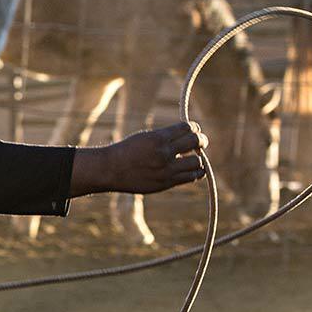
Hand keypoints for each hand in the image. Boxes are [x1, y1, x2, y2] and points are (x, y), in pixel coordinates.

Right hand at [71, 121, 208, 196]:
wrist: (110, 170)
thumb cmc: (127, 151)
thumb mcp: (145, 137)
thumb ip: (165, 137)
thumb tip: (188, 135)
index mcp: (157, 138)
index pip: (187, 128)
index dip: (193, 128)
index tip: (193, 130)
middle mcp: (163, 153)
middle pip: (196, 142)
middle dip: (201, 140)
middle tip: (200, 142)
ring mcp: (166, 170)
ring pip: (197, 162)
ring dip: (199, 159)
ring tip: (193, 158)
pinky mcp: (166, 183)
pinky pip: (190, 177)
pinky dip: (195, 172)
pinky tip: (192, 170)